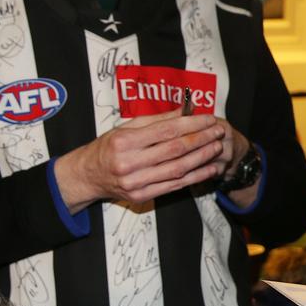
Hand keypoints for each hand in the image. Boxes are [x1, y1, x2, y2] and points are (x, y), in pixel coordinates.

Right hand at [54, 109, 226, 211]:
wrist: (87, 176)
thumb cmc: (108, 147)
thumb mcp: (126, 128)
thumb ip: (157, 120)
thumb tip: (186, 109)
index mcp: (124, 141)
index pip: (166, 130)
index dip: (192, 124)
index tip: (209, 118)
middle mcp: (129, 163)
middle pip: (175, 150)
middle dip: (201, 139)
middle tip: (218, 131)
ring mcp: (135, 182)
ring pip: (177, 169)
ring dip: (202, 158)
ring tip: (217, 147)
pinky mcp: (141, 196)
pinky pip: (174, 186)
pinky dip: (194, 177)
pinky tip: (208, 168)